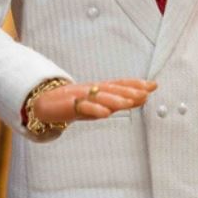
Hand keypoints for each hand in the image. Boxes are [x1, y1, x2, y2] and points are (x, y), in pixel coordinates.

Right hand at [33, 78, 157, 124]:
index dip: (136, 84)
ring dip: (116, 100)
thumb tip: (143, 98)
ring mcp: (81, 96)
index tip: (153, 85)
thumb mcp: (99, 104)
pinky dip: (95, 110)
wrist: (44, 104)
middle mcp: (92, 89)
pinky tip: (106, 114)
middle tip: (146, 93)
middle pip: (113, 89)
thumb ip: (119, 102)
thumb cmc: (74, 104)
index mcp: (99, 88)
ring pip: (100, 97)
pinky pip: (84, 107)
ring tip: (130, 103)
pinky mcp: (70, 106)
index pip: (120, 84)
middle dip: (130, 91)